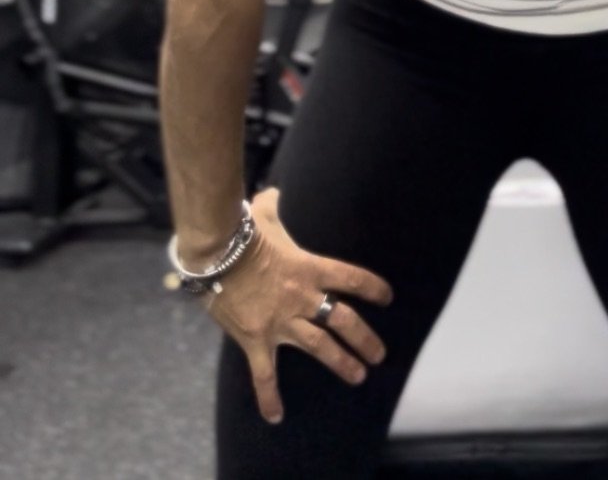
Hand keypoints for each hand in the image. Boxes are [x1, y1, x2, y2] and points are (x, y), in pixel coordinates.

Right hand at [204, 187, 393, 424]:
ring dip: (342, 362)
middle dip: (365, 338)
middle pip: (344, 320)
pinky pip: (265, 374)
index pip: (352, 278)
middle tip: (380, 355)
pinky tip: (276, 416)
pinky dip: (270, 397)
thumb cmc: (243, 232)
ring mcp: (281, 321)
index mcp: (310, 268)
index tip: (388, 297)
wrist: (217, 254)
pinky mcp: (257, 339)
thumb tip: (272, 193)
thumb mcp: (264, 215)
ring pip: (320, 346)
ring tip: (359, 376)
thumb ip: (272, 206)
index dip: (373, 288)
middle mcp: (303, 297)